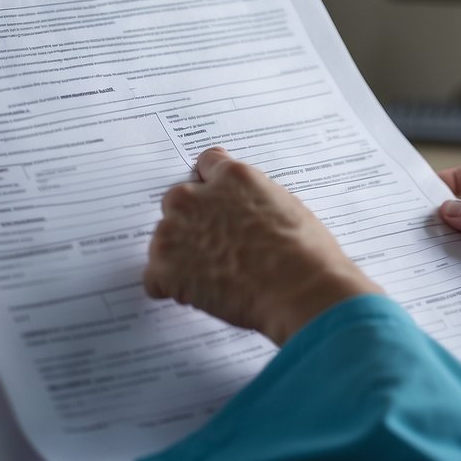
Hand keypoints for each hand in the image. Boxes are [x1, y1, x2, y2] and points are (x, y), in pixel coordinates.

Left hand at [144, 147, 376, 344]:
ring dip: (179, 256)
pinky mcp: (165, 267)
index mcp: (231, 178)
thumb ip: (254, 199)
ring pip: (163, 239)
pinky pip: (154, 278)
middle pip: (177, 201)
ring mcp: (175, 231)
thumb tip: (246, 210)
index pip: (206, 164)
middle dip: (191, 222)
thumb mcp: (287, 207)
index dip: (210, 187)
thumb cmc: (306, 255)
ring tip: (212, 278)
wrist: (300, 290)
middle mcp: (197, 197)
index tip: (212, 201)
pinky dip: (170, 288)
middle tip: (214, 248)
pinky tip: (196, 295)